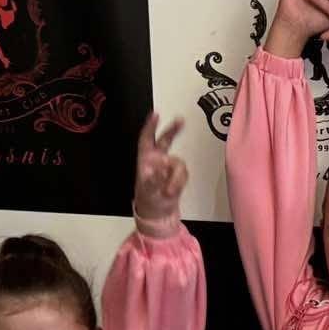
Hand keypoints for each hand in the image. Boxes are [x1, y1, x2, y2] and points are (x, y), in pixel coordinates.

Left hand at [132, 112, 187, 228]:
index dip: (151, 126)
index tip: (156, 115)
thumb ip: (154, 178)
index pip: (147, 138)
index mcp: (145, 159)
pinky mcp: (178, 176)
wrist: (159, 214)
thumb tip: (162, 166)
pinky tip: (172, 191)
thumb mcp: (147, 190)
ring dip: (175, 177)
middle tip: (180, 121)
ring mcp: (169, 167)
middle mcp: (157, 160)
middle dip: (173, 130)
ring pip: (178, 163)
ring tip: (169, 191)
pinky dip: (179, 183)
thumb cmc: (148, 201)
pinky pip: (183, 174)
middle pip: (166, 140)